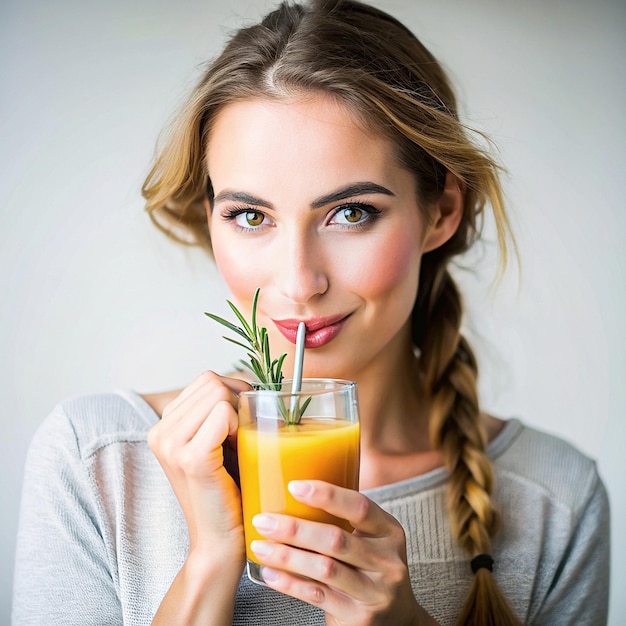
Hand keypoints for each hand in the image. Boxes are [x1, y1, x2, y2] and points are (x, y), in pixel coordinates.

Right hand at [147, 371, 250, 556]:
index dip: (234, 395)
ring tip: (236, 446)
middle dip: (239, 401)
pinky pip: (224, 412)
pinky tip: (237, 452)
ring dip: (239, 414)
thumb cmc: (228, 489)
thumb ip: (222, 409)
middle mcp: (160, 431)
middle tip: (241, 436)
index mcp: (164, 425)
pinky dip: (239, 426)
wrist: (220, 540)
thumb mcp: (218, 442)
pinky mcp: (191, 458)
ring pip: (219, 391)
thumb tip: (256, 383)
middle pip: (212, 380)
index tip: (239, 427)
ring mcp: (171, 444)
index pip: (207, 379)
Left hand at [249, 480, 436, 624]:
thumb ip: (344, 520)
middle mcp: (387, 561)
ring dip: (286, 556)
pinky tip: (270, 573)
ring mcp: (375, 592)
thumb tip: (291, 493)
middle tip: (264, 521)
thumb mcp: (371, 540)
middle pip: (336, 539)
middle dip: (294, 529)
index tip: (294, 486)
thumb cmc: (370, 568)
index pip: (360, 506)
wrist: (396, 619)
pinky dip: (290, 583)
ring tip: (260, 546)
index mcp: (389, 531)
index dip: (327, 495)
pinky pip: (318, 596)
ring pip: (324, 569)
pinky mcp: (359, 617)